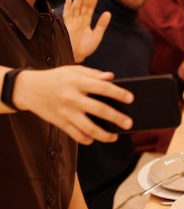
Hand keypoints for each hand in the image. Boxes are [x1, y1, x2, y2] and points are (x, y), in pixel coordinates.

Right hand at [13, 66, 133, 144]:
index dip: (118, 93)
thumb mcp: (73, 70)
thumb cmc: (56, 78)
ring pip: (87, 127)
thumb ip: (93, 74)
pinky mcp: (59, 122)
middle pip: (98, 110)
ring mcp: (65, 112)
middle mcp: (72, 98)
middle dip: (116, 118)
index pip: (102, 87)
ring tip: (114, 137)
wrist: (27, 88)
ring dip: (103, 135)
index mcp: (77, 82)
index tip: (131, 98)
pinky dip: (86, 139)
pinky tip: (94, 139)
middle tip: (129, 123)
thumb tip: (112, 78)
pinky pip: (74, 134)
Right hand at [63, 0, 110, 62]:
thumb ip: (102, 24)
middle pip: (84, 5)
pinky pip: (67, 15)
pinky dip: (68, 7)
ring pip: (76, 7)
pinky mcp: (67, 26)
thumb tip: (108, 12)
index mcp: (86, 21)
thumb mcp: (97, 35)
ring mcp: (72, 22)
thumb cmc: (86, 47)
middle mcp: (79, 20)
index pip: (91, 7)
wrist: (76, 57)